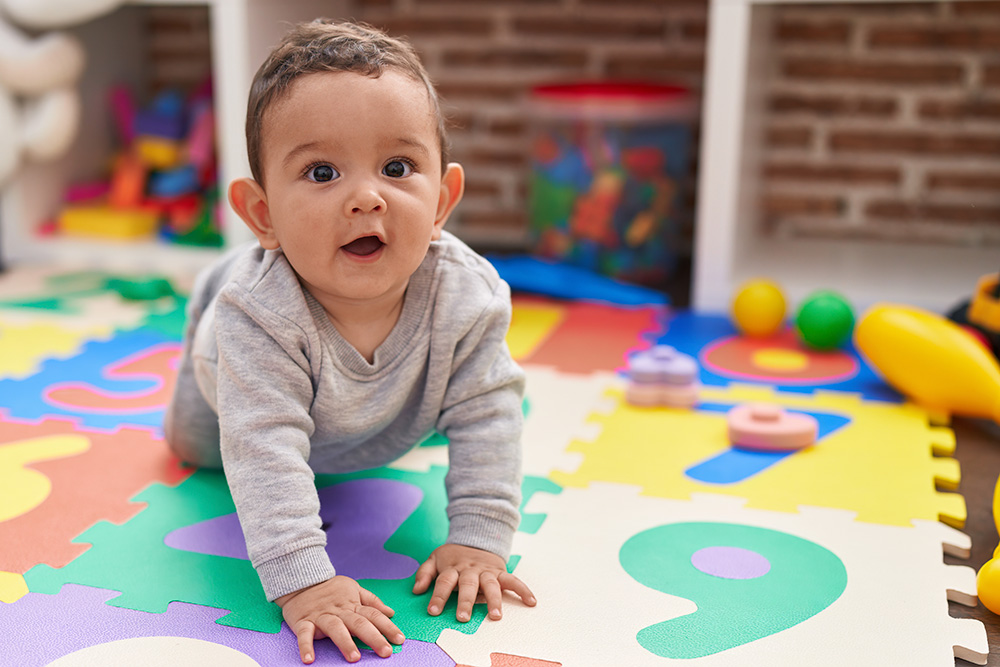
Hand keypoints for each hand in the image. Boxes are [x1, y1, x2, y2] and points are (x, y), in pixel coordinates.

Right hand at [276, 575, 403, 663]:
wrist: (300, 580)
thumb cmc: (329, 588)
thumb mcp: (353, 588)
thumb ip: (371, 601)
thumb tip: (390, 612)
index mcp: (352, 604)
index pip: (374, 615)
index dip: (388, 627)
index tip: (400, 639)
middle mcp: (339, 611)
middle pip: (359, 624)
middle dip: (374, 638)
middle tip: (386, 652)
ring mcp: (321, 616)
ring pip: (335, 629)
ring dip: (345, 643)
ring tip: (354, 657)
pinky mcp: (303, 622)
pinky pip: (304, 634)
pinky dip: (305, 646)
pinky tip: (309, 659)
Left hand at [412, 544, 535, 622]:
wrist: (475, 536)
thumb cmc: (453, 555)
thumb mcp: (435, 558)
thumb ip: (425, 573)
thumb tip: (417, 590)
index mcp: (453, 568)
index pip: (444, 582)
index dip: (438, 596)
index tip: (433, 611)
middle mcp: (470, 570)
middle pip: (468, 585)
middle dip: (466, 601)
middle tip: (463, 617)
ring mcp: (486, 570)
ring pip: (491, 584)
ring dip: (494, 600)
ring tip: (496, 616)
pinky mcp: (500, 571)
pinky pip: (513, 580)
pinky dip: (522, 589)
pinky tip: (531, 601)